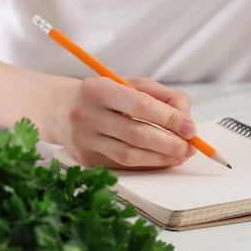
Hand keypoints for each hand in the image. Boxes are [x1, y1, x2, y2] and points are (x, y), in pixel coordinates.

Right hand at [54, 76, 197, 168]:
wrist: (60, 110)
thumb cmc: (104, 94)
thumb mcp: (132, 84)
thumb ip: (164, 97)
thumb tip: (187, 123)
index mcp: (98, 89)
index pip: (140, 105)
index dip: (169, 118)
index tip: (190, 128)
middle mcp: (87, 115)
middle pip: (136, 134)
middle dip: (170, 143)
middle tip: (190, 147)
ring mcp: (84, 140)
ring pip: (130, 155)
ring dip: (161, 158)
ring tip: (179, 155)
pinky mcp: (86, 159)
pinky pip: (123, 166)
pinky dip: (147, 164)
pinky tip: (161, 160)